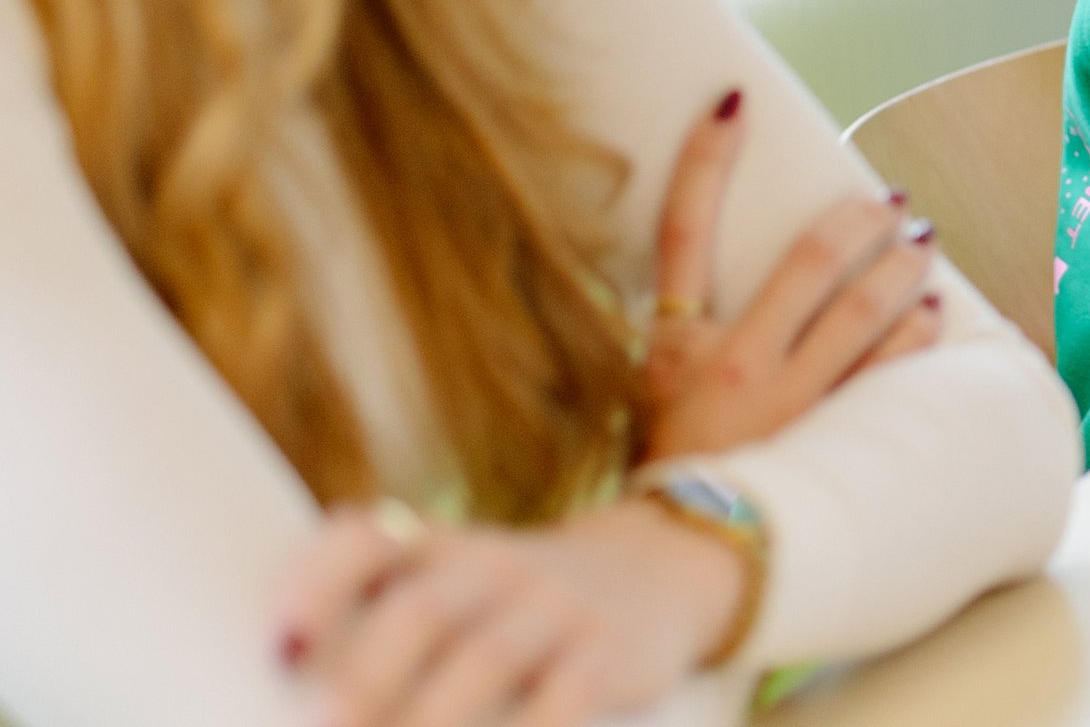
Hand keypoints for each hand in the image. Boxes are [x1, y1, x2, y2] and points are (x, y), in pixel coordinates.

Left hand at [271, 499, 744, 726]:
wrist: (658, 572)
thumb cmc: (512, 603)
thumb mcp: (455, 582)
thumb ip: (376, 618)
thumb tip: (282, 692)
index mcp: (440, 549)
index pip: (368, 538)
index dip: (316, 581)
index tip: (274, 644)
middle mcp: (496, 568)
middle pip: (425, 607)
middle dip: (369, 673)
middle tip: (321, 723)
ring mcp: (557, 609)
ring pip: (490, 658)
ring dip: (434, 717)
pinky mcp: (610, 656)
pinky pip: (568, 699)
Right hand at [640, 87, 942, 463]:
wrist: (678, 561)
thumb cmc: (665, 469)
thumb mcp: (647, 396)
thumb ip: (679, 339)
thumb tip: (705, 280)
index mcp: (673, 347)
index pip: (683, 230)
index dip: (706, 161)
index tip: (734, 102)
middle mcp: (733, 365)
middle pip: (811, 260)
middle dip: (860, 218)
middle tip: (889, 200)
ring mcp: (788, 402)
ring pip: (865, 309)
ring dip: (903, 267)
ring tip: (922, 243)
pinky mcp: (829, 438)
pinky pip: (888, 370)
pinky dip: (916, 333)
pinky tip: (934, 312)